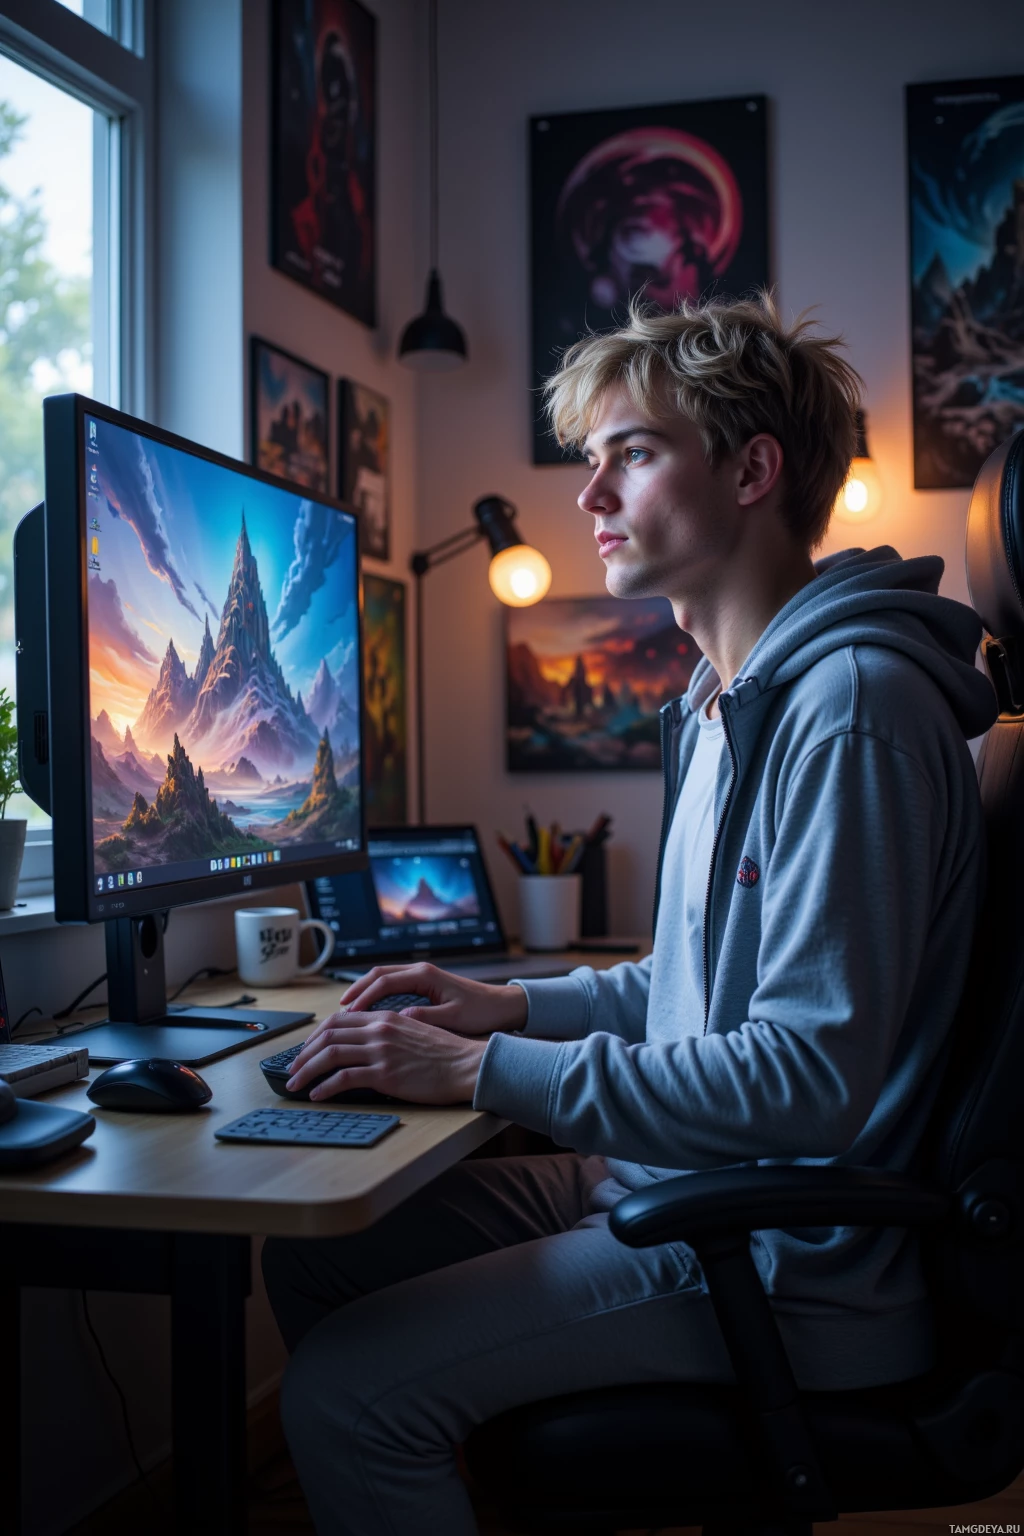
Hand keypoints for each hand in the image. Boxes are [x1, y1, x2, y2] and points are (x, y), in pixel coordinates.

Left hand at [286, 1009, 488, 1104]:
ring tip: (295, 1084)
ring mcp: (381, 1051)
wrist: (467, 1065)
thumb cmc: (446, 1054)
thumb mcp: (414, 1032)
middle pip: (328, 1035)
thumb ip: (388, 1033)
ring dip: (306, 1070)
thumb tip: (366, 1046)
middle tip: (293, 1068)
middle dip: (304, 1053)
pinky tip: (317, 1094)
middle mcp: (379, 1029)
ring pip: (330, 1055)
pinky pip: (344, 1078)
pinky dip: (324, 1086)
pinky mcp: (384, 1074)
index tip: (306, 1050)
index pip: (339, 1020)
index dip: (316, 1035)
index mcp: (385, 1017)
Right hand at [336, 962, 527, 1037]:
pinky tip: (369, 1011)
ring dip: (364, 991)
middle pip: (378, 974)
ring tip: (347, 1010)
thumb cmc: (482, 1011)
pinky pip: (392, 985)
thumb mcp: (454, 1018)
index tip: (349, 1013)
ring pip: (383, 978)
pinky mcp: (424, 984)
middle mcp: (421, 971)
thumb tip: (399, 1020)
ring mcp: (422, 975)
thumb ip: (427, 1018)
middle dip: (356, 990)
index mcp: (426, 975)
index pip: (385, 981)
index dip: (364, 996)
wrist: (502, 1004)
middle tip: (339, 1010)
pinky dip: (376, 994)